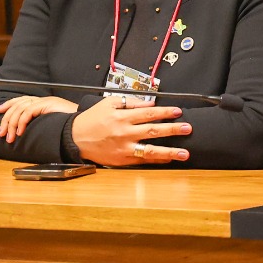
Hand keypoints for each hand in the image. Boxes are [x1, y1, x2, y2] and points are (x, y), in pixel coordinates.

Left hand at [0, 95, 78, 142]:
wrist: (85, 121)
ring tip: (9, 137)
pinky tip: (19, 132)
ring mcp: (44, 101)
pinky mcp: (47, 105)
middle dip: (6, 119)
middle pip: (17, 105)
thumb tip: (28, 131)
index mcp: (43, 102)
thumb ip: (42, 123)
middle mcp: (42, 100)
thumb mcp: (53, 123)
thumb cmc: (72, 124)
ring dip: (12, 124)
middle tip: (1, 132)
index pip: (21, 100)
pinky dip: (21, 122)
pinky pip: (28, 112)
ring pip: (20, 109)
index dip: (8, 104)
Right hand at [68, 97, 192, 165]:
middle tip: (187, 128)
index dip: (164, 112)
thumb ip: (130, 102)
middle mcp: (124, 132)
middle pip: (153, 130)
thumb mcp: (107, 104)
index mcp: (121, 116)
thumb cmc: (91, 120)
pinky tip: (168, 159)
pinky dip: (156, 160)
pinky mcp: (121, 159)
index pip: (148, 113)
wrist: (74, 137)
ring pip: (150, 150)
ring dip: (169, 151)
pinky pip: (142, 160)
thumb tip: (149, 103)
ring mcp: (124, 147)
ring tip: (184, 153)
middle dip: (172, 129)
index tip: (177, 111)